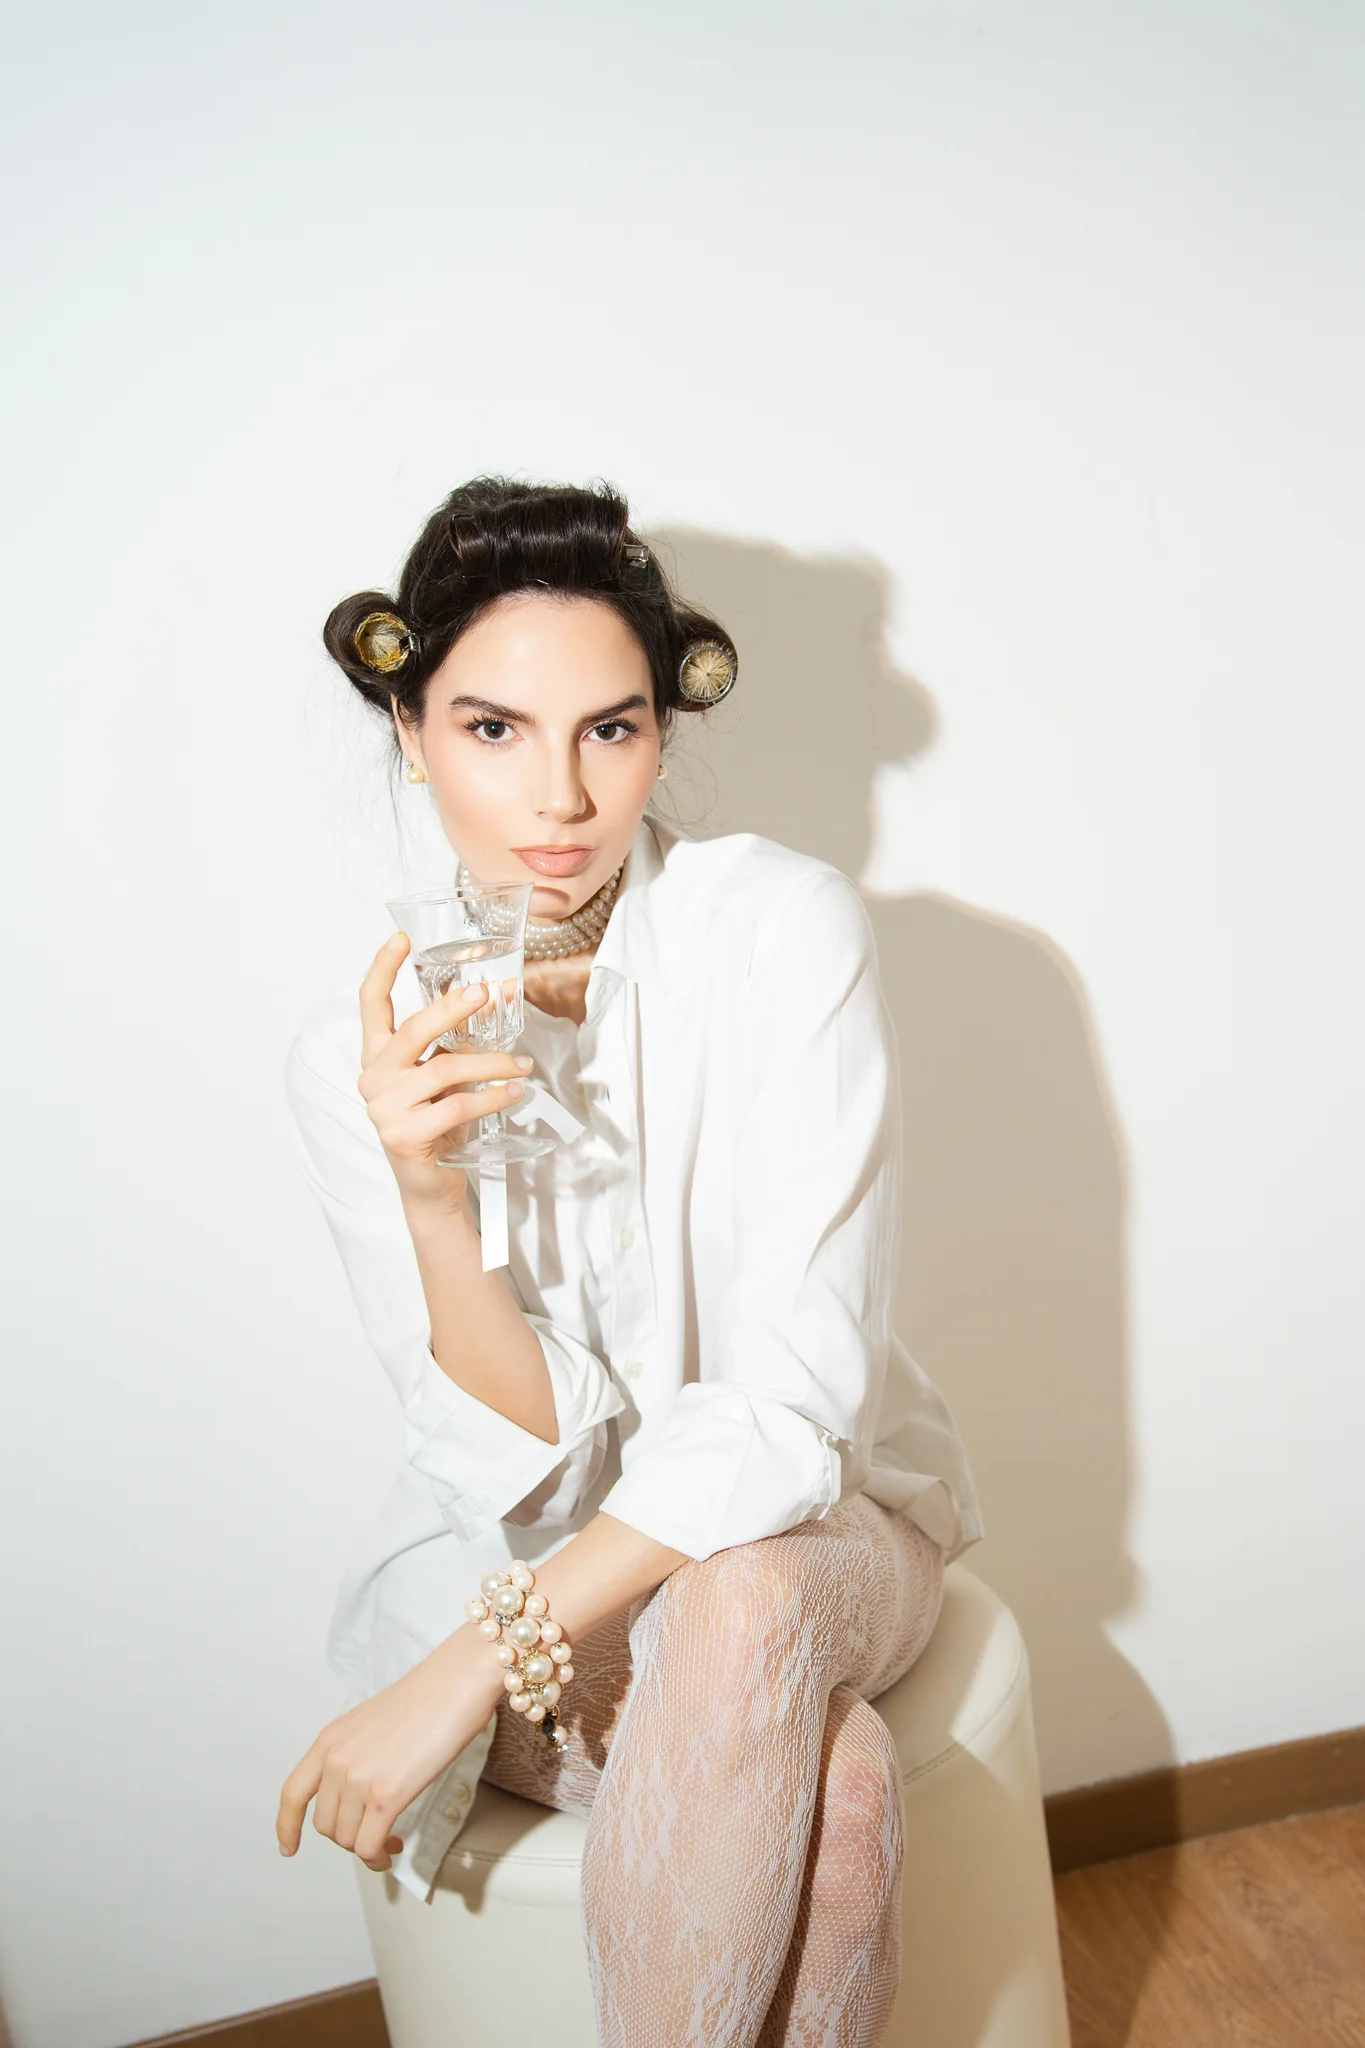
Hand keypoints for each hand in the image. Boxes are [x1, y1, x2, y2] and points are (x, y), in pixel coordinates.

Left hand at [276, 1625, 505, 1872]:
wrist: (456, 1681)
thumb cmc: (428, 1697)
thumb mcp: (371, 1722)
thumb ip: (355, 1754)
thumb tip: (359, 1790)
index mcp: (330, 1739)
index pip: (293, 1793)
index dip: (286, 1826)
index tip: (289, 1846)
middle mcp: (337, 1759)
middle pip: (324, 1823)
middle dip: (347, 1836)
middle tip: (373, 1835)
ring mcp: (359, 1778)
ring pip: (346, 1839)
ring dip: (367, 1849)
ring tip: (390, 1841)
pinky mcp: (387, 1795)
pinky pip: (368, 1846)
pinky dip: (378, 1857)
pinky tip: (393, 1848)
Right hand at [358, 932, 534, 1208]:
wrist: (429, 1185)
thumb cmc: (437, 1124)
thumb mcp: (444, 1078)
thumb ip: (457, 1044)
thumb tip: (500, 999)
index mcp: (378, 1057)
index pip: (370, 1005)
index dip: (382, 968)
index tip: (400, 938)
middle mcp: (374, 1078)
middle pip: (411, 1030)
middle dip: (450, 1007)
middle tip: (484, 993)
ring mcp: (385, 1108)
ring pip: (445, 1070)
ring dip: (492, 1065)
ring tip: (523, 1065)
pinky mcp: (405, 1135)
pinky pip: (457, 1106)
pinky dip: (492, 1098)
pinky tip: (515, 1093)